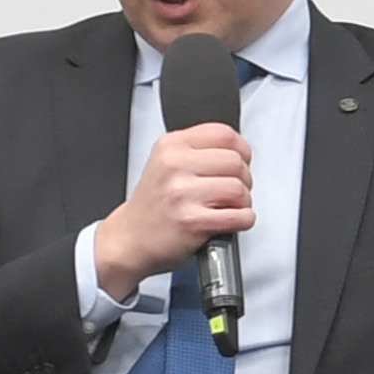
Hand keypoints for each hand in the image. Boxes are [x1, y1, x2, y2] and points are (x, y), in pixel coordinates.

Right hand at [98, 121, 254, 292]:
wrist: (129, 239)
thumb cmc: (153, 205)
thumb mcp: (165, 162)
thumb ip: (198, 150)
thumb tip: (239, 150)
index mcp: (171, 146)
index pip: (224, 134)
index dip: (241, 150)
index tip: (240, 162)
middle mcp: (174, 166)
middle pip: (236, 161)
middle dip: (243, 179)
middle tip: (233, 190)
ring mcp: (182, 193)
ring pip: (239, 189)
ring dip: (243, 202)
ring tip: (230, 207)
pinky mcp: (192, 221)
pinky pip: (239, 216)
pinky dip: (244, 220)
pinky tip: (232, 221)